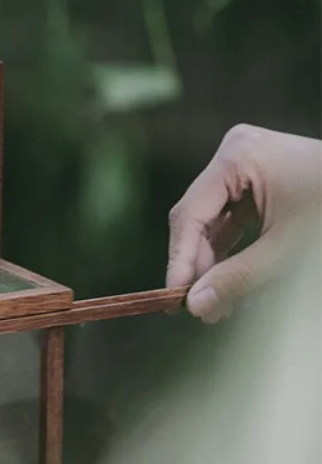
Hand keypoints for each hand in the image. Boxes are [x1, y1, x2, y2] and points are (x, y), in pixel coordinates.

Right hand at [167, 124, 321, 322]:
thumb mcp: (287, 250)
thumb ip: (237, 279)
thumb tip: (195, 305)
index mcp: (237, 157)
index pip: (188, 216)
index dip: (180, 262)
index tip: (176, 300)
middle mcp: (236, 154)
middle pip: (198, 220)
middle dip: (202, 267)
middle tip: (203, 308)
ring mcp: (246, 166)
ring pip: (213, 225)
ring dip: (217, 265)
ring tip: (222, 303)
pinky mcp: (258, 182)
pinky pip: (232, 222)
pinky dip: (234, 253)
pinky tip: (236, 283)